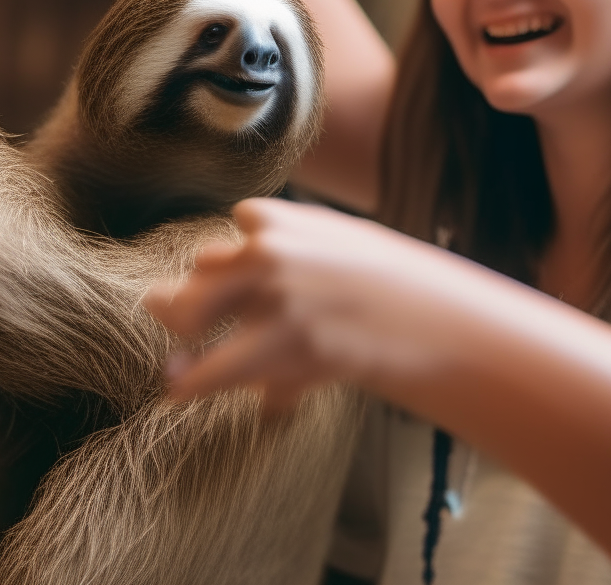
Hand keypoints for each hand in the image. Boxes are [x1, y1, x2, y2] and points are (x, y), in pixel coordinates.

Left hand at [146, 198, 463, 413]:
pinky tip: (177, 392)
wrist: (439, 324)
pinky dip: (190, 383)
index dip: (232, 255)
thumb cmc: (399, 285)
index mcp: (286, 218)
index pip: (236, 224)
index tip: (227, 277)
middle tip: (170, 314)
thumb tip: (253, 245)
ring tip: (175, 365)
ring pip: (187, 311)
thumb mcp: (347, 242)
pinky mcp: (282, 344)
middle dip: (183, 296)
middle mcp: (270, 249)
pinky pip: (211, 368)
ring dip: (180, 337)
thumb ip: (300, 242)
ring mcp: (272, 295)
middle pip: (198, 266)